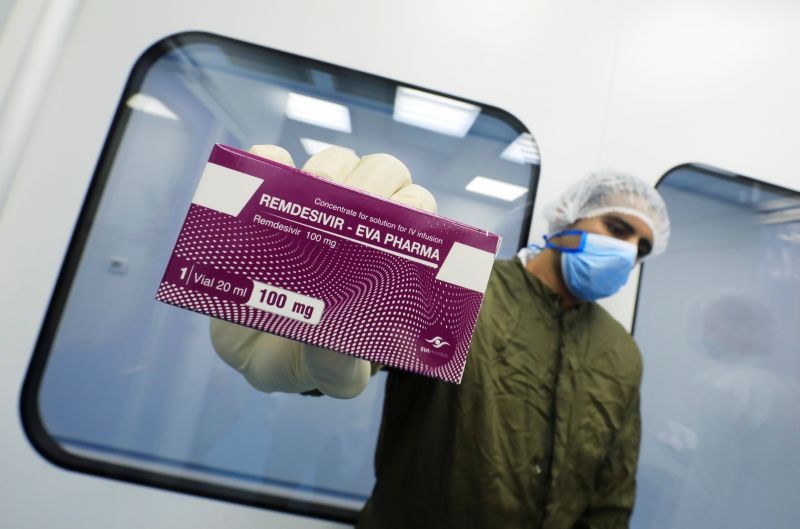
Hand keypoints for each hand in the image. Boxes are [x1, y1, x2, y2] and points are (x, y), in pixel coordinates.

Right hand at [210, 144, 435, 397]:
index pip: (418, 215)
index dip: (412, 208)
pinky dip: (268, 160)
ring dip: (328, 167)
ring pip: (336, 161)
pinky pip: (271, 162)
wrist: (254, 353)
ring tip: (310, 190)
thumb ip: (340, 365)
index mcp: (390, 255)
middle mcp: (358, 221)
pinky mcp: (268, 197)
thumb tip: (338, 344)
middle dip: (372, 182)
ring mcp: (313, 205)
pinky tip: (264, 169)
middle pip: (383, 176)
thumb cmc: (309, 358)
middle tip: (349, 200)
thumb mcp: (331, 375)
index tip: (397, 217)